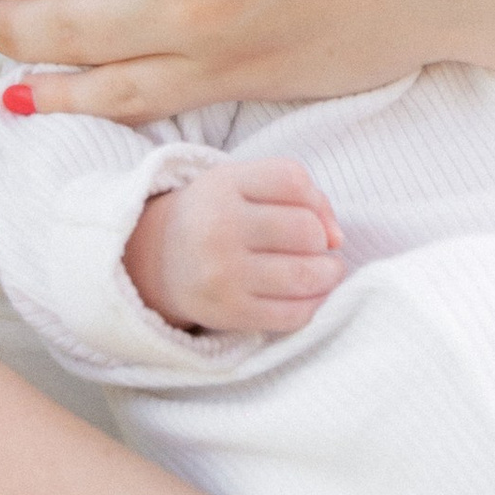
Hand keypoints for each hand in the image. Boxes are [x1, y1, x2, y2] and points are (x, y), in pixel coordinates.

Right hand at [124, 158, 345, 335]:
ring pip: (305, 275)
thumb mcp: (242, 184)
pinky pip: (292, 314)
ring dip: (328, 274)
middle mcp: (219, 228)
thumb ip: (297, 192)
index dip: (317, 199)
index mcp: (222, 186)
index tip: (314, 217)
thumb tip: (337, 239)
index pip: (292, 180)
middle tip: (320, 249)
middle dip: (323, 242)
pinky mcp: (229, 312)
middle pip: (305, 230)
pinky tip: (310, 295)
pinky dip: (313, 305)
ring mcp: (222, 274)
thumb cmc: (215, 215)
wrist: (156, 260)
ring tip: (326, 271)